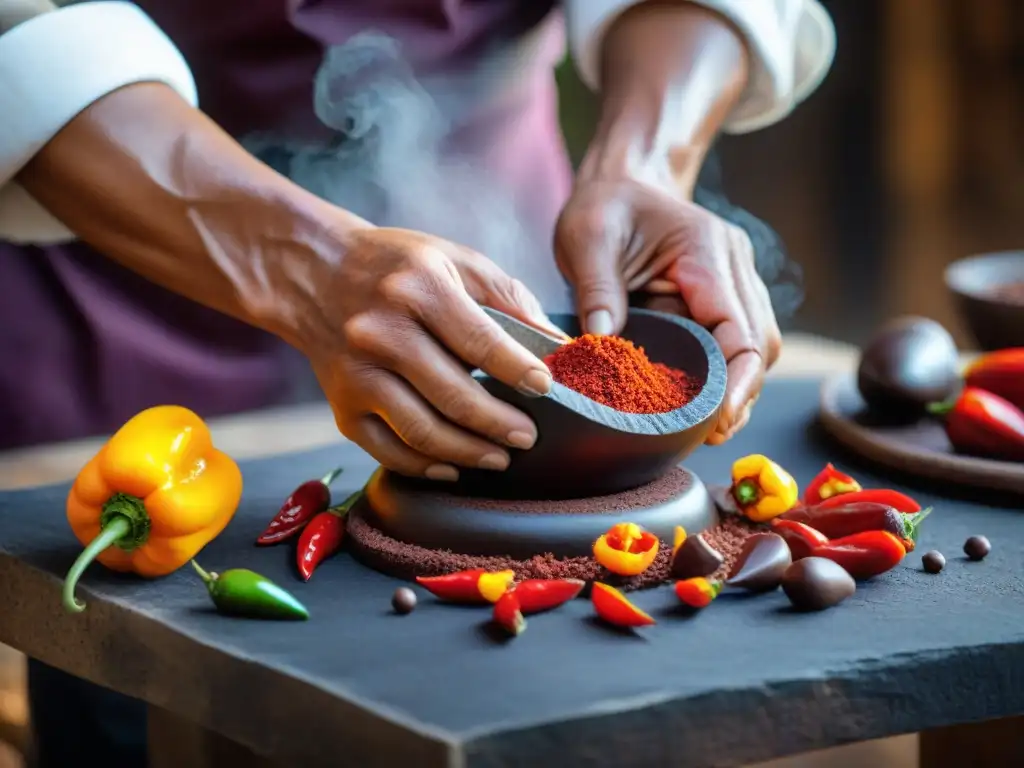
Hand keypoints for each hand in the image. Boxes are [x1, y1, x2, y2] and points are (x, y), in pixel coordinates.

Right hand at [291, 227, 560, 480]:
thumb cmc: (395, 267)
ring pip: (422, 431)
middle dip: (499, 423)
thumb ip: (507, 297)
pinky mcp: (342, 406)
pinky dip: (426, 466)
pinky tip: (455, 465)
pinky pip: (387, 451)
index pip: (478, 340)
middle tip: (528, 436)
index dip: (517, 370)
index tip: (546, 388)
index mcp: (417, 288)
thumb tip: (555, 345)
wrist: (313, 274)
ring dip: (469, 452)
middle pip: (452, 395)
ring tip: (500, 456)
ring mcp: (357, 373)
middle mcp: (381, 332)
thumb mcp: (453, 259)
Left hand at [555, 178, 780, 443]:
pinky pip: (732, 345)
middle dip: (740, 394)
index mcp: (707, 250)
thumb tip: (599, 345)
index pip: (740, 326)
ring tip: (704, 431)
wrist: (621, 185)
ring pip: (754, 349)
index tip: (719, 419)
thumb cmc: (605, 207)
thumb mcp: (588, 237)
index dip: (736, 379)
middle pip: (759, 345)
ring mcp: (732, 284)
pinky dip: (720, 377)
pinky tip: (696, 406)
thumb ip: (596, 289)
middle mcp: (732, 268)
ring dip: (734, 389)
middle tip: (709, 436)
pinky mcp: (719, 300)